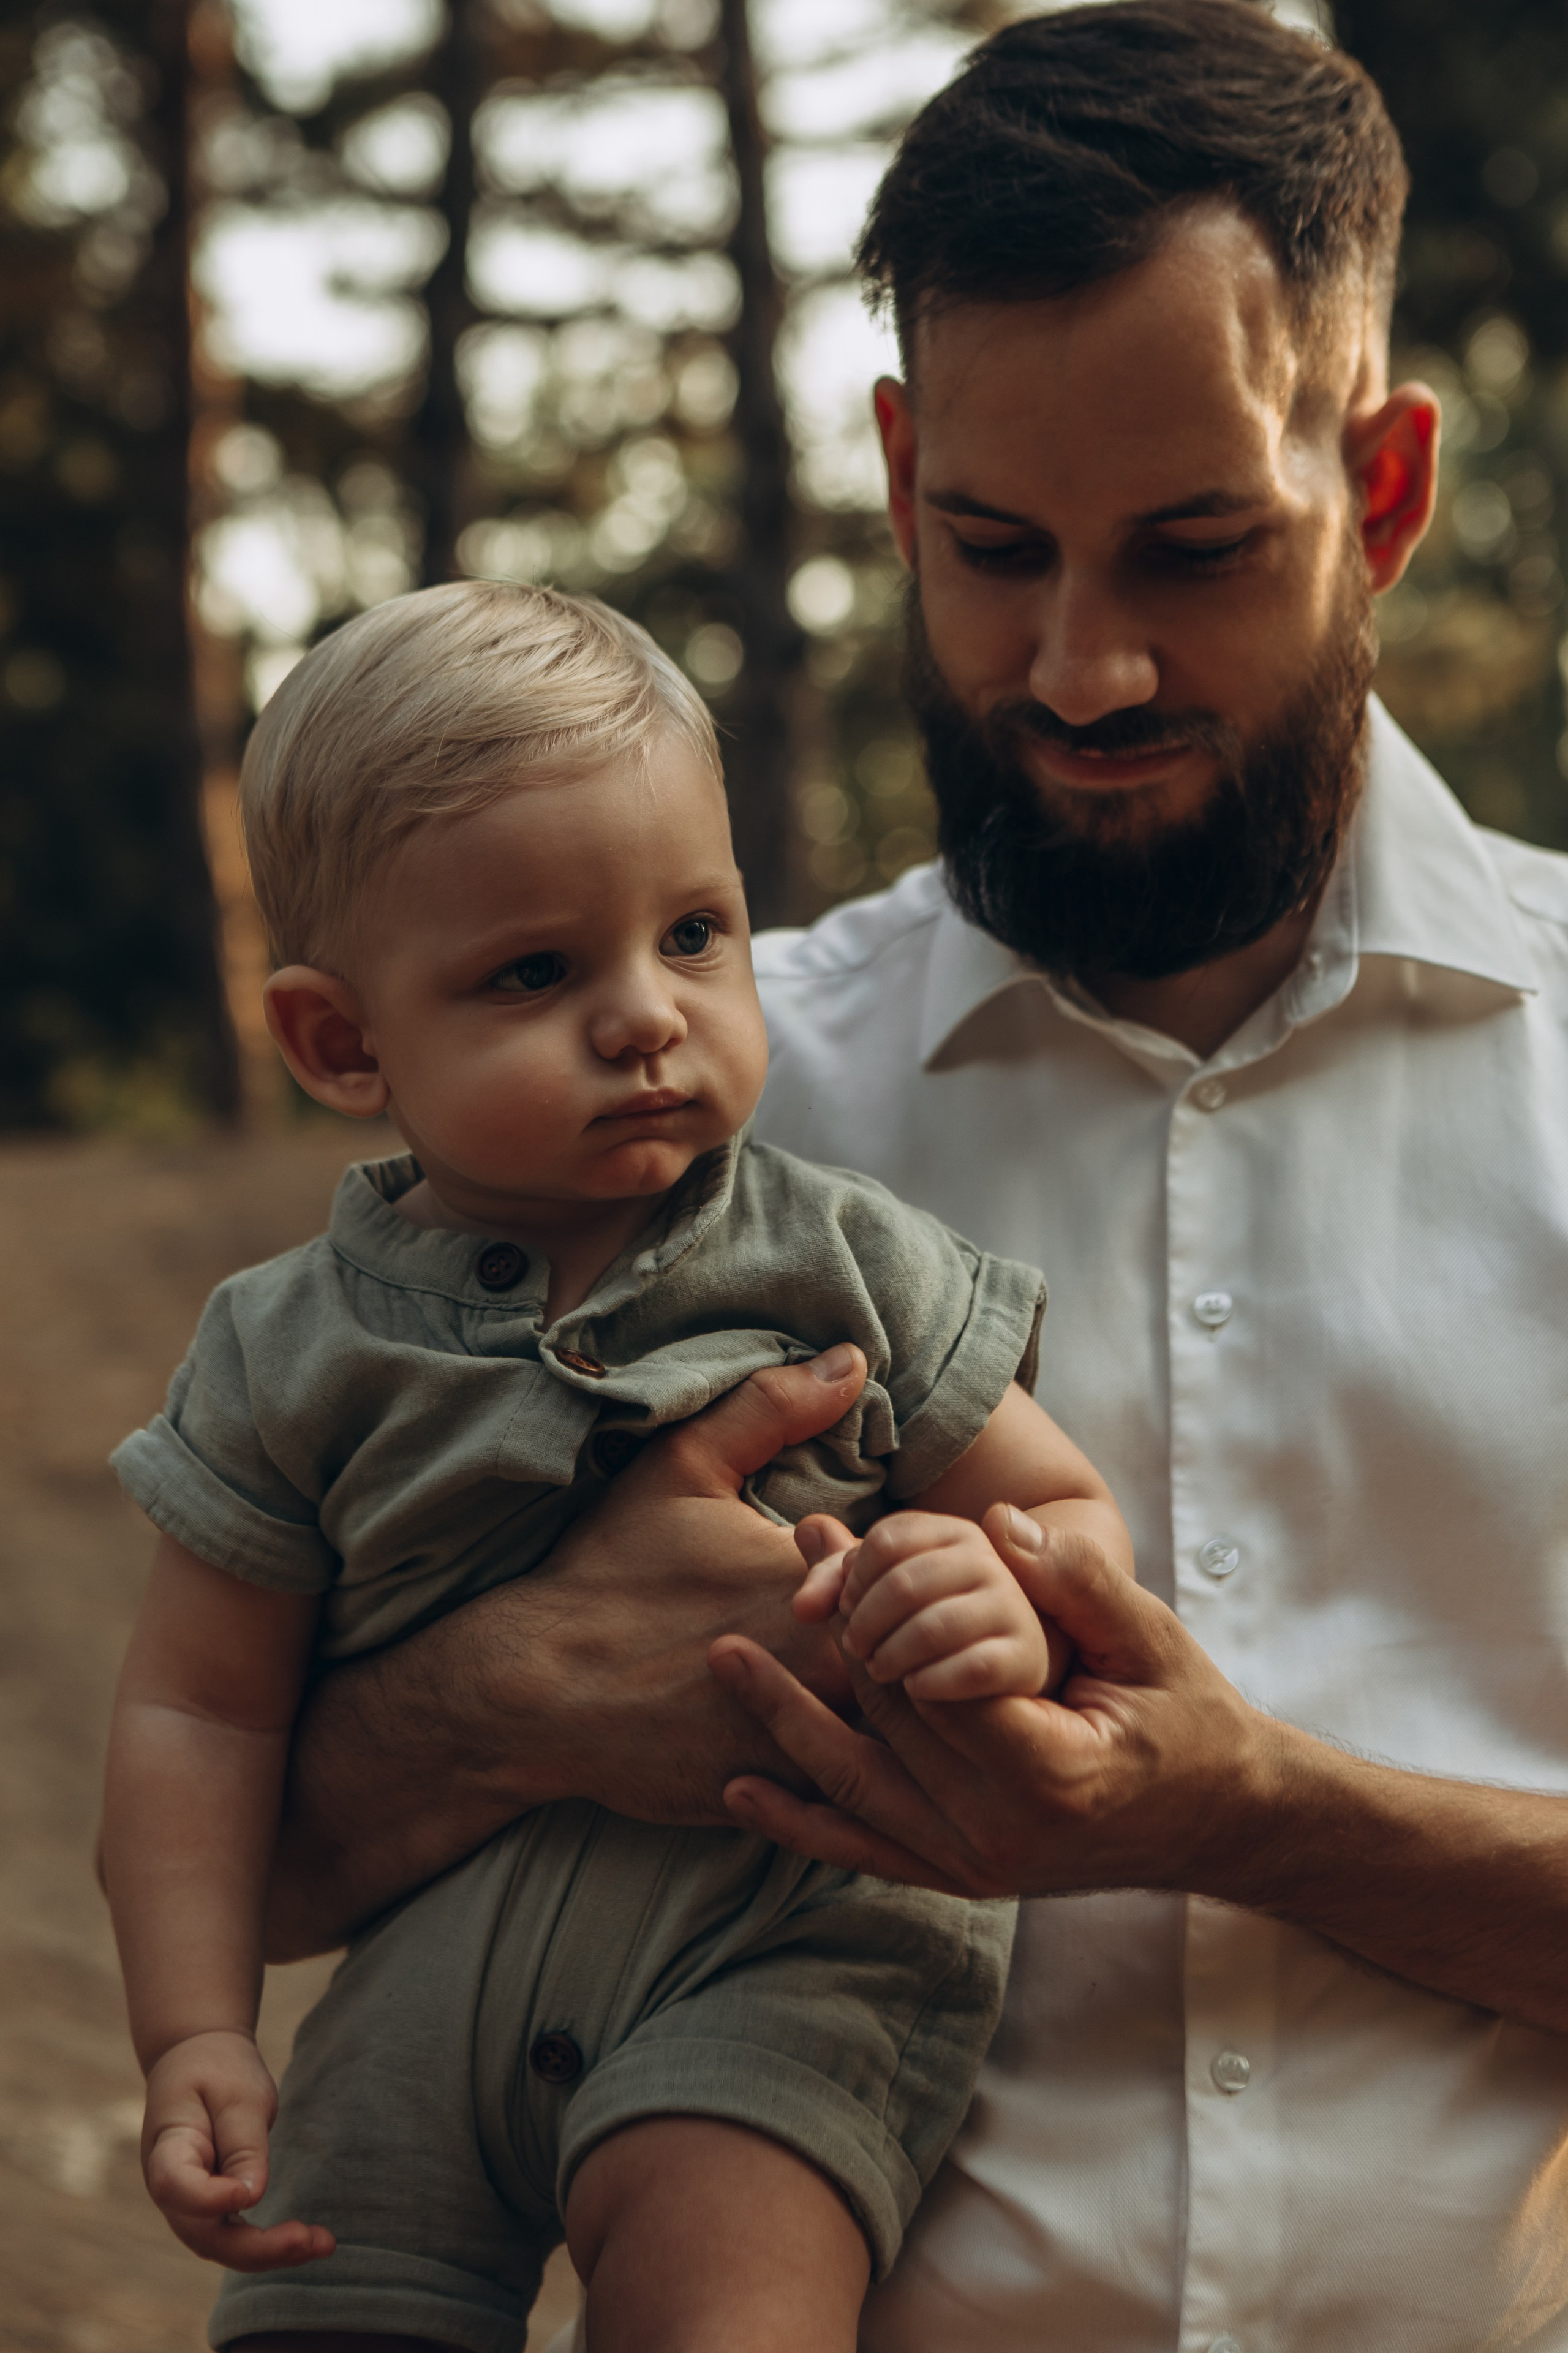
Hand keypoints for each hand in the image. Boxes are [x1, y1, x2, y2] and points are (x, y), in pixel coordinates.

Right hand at [141, 2029, 333, 2270]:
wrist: (196, 2059)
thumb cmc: (217, 2070)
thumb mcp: (237, 2093)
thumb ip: (243, 2145)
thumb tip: (251, 2199)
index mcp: (167, 2147)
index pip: (174, 2186)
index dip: (207, 2199)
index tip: (246, 2195)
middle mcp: (170, 2188)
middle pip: (202, 2234)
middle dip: (256, 2248)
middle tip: (308, 2240)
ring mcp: (186, 2203)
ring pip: (220, 2245)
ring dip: (269, 2253)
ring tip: (323, 2243)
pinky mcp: (209, 2207)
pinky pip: (233, 2235)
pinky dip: (268, 2244)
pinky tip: (309, 2241)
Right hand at [269, 1345, 872, 1953]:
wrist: (532, 1690)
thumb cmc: (608, 1570)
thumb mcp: (682, 1469)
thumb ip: (772, 1410)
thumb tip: (851, 1358)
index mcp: (816, 1596)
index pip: (926, 1594)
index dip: (923, 1582)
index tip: (891, 1574)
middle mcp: (820, 1680)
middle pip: (927, 1671)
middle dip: (926, 1649)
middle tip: (917, 1629)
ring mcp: (801, 1747)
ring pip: (902, 1742)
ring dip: (903, 1718)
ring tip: (885, 1688)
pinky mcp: (775, 1800)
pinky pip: (849, 1793)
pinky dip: (859, 1770)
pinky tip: (849, 1742)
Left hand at [712, 1511, 1283, 1899]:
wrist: (1220, 1821)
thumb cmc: (1190, 1718)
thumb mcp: (1155, 1642)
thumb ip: (1081, 1584)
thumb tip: (1004, 1525)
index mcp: (1051, 1772)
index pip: (937, 1686)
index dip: (886, 1614)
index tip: (844, 1549)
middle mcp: (1003, 1834)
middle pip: (890, 1725)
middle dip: (835, 1638)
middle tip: (793, 1560)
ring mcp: (977, 1867)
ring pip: (857, 1790)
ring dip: (786, 1721)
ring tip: (723, 1658)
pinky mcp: (962, 1878)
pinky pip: (866, 1852)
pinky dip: (802, 1824)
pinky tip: (742, 1793)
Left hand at [793, 1509, 1049, 1698]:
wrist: (1002, 1674)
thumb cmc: (926, 1626)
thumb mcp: (880, 1598)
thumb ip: (838, 1572)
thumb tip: (806, 1530)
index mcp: (953, 1533)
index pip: (886, 1541)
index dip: (852, 1580)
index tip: (844, 1609)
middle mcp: (988, 1561)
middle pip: (903, 1583)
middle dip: (865, 1623)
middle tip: (855, 1650)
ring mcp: (1012, 1608)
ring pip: (931, 1627)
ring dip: (892, 1656)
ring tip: (881, 1670)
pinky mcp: (1025, 1658)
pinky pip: (969, 1669)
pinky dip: (932, 1683)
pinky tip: (916, 1689)